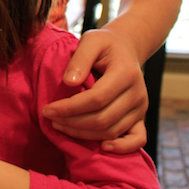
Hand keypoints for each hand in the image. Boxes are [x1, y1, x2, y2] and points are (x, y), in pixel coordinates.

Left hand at [42, 29, 147, 152]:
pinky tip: (101, 147)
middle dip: (71, 122)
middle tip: (50, 118)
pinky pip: (137, 140)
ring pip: (111, 131)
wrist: (125, 49)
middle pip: (102, 119)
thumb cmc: (104, 45)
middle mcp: (137, 94)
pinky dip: (121, 147)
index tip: (47, 109)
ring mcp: (141, 108)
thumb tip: (69, 83)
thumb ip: (80, 59)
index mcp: (126, 74)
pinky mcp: (140, 118)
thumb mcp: (91, 41)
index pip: (96, 99)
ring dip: (83, 134)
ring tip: (60, 125)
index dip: (69, 108)